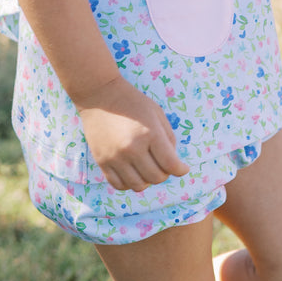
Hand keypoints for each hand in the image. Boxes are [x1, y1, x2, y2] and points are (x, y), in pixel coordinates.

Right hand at [76, 75, 188, 191]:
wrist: (99, 95)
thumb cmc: (132, 102)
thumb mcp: (156, 113)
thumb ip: (168, 137)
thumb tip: (173, 163)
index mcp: (149, 133)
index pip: (170, 164)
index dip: (181, 170)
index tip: (183, 168)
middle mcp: (132, 148)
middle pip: (156, 177)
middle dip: (164, 173)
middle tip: (162, 164)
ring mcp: (115, 157)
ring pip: (138, 186)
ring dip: (147, 180)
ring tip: (147, 167)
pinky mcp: (102, 161)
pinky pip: (119, 185)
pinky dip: (129, 183)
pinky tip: (132, 172)